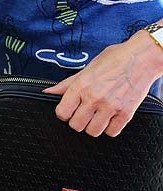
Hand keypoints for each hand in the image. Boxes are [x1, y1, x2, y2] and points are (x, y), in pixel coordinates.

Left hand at [44, 32, 162, 136]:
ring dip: (93, 126)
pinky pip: (112, 132)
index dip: (63, 113)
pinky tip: (109, 118)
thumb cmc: (114, 60)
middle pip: (76, 125)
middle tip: (82, 114)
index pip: (62, 112)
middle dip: (77, 121)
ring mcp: (111, 106)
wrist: (141, 58)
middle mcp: (94, 97)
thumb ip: (67, 84)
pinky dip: (110, 128)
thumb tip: (49, 91)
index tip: (68, 111)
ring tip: (96, 117)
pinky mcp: (126, 113)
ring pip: (93, 131)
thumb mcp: (86, 68)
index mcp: (81, 85)